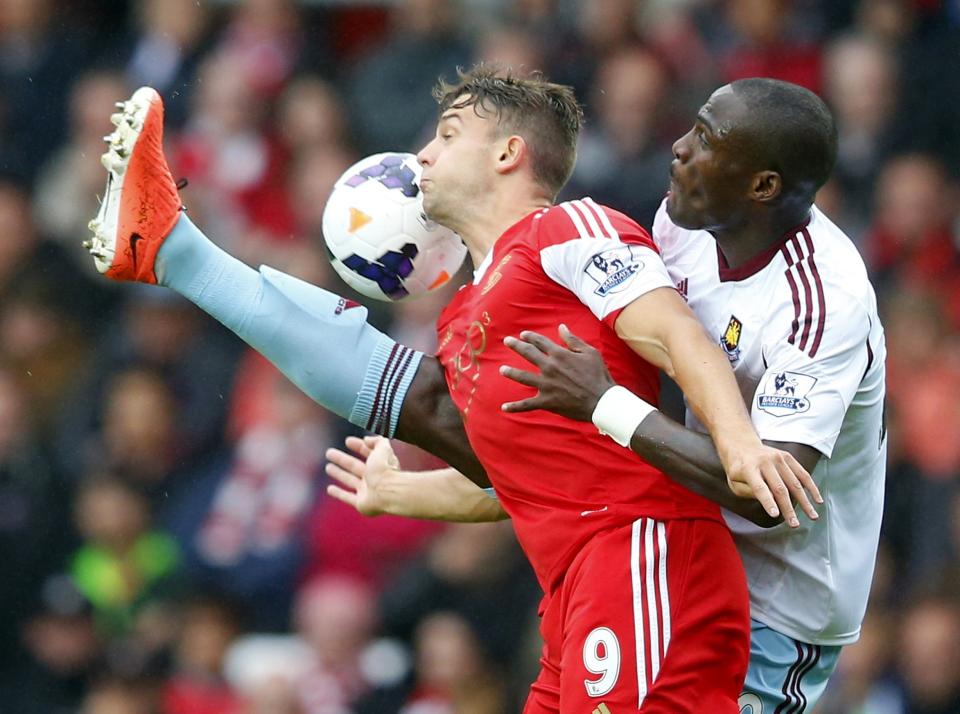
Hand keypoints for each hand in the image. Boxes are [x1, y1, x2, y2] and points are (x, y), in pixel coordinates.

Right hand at [325, 435, 399, 515]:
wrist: (389, 493)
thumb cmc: (386, 470)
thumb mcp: (383, 449)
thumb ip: (376, 441)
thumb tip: (366, 439)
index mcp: (381, 464)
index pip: (368, 453)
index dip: (358, 446)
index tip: (347, 441)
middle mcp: (374, 477)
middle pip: (355, 466)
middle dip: (342, 459)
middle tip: (329, 453)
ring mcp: (367, 491)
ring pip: (350, 480)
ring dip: (339, 474)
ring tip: (328, 467)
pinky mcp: (361, 503)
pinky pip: (347, 497)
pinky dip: (339, 493)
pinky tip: (330, 489)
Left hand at [500, 324, 614, 420]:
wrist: (602, 401)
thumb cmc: (598, 375)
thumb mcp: (590, 352)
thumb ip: (573, 340)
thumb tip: (561, 327)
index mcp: (560, 355)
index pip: (540, 342)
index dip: (530, 336)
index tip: (523, 334)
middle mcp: (550, 368)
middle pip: (528, 353)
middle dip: (516, 345)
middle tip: (507, 341)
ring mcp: (546, 385)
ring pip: (523, 377)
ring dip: (511, 372)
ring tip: (502, 370)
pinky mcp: (547, 401)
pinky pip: (527, 405)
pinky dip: (515, 407)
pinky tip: (504, 407)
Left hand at [721, 443, 821, 527]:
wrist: (742, 445)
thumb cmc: (737, 470)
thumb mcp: (734, 482)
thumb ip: (749, 492)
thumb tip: (772, 501)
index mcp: (747, 468)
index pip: (759, 488)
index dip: (768, 502)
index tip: (775, 515)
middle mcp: (764, 461)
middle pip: (779, 488)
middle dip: (788, 508)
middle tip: (794, 524)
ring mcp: (777, 457)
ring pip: (794, 482)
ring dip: (805, 501)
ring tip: (812, 516)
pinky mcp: (787, 457)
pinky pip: (802, 473)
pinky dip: (811, 487)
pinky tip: (817, 500)